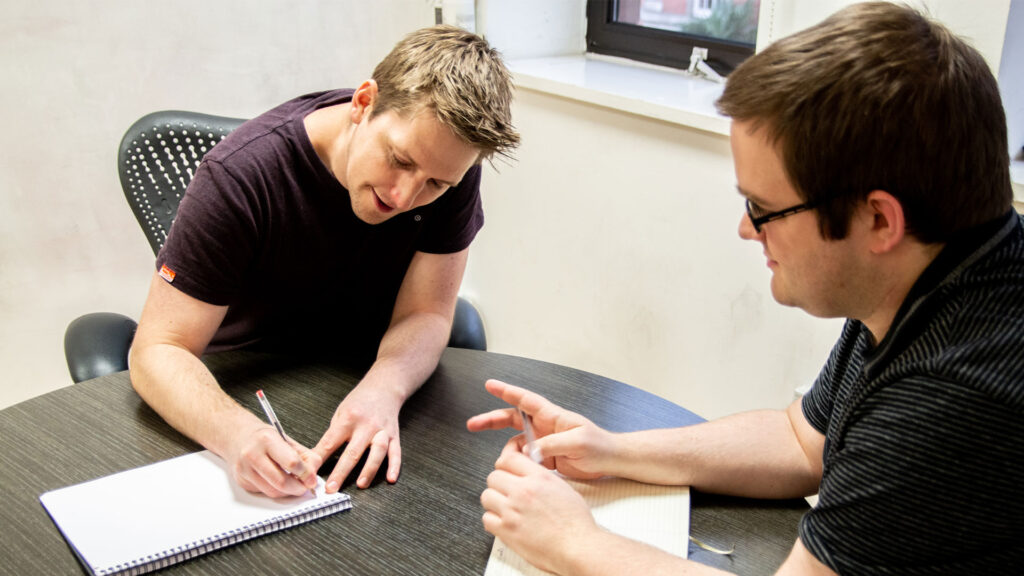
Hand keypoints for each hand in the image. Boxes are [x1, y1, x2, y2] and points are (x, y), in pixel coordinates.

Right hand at [227, 422, 320, 497]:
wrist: (238, 437)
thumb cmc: (264, 438)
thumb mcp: (287, 439)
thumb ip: (305, 456)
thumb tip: (313, 475)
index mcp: (267, 439)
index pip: (291, 462)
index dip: (305, 474)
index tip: (311, 479)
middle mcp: (253, 454)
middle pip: (281, 481)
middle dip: (297, 488)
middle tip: (305, 487)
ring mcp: (245, 469)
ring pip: (272, 491)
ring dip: (287, 492)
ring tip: (293, 485)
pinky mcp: (242, 481)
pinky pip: (264, 492)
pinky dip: (275, 491)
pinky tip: (278, 482)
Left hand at [313, 380, 403, 490]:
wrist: (384, 388)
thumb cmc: (359, 402)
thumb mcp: (340, 412)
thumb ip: (333, 434)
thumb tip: (319, 458)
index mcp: (349, 418)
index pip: (332, 441)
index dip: (321, 458)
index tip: (311, 473)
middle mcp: (366, 425)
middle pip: (353, 451)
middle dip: (342, 471)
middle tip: (332, 488)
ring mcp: (382, 430)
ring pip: (377, 452)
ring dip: (369, 469)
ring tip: (361, 485)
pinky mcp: (394, 435)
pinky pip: (396, 452)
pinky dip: (394, 466)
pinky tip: (390, 478)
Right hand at [467, 379, 614, 479]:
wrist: (610, 461)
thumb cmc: (599, 446)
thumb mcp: (578, 442)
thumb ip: (552, 444)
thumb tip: (530, 451)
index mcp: (552, 416)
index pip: (525, 400)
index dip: (507, 391)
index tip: (490, 385)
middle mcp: (545, 427)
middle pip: (512, 418)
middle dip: (491, 419)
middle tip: (472, 424)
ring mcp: (544, 442)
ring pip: (516, 442)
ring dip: (507, 451)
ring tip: (506, 464)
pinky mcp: (545, 459)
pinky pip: (525, 459)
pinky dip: (518, 465)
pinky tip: (518, 472)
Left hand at [481, 439, 600, 574]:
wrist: (577, 547)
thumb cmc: (575, 522)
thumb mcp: (562, 488)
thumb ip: (541, 477)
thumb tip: (527, 474)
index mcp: (539, 478)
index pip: (508, 459)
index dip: (505, 463)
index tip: (505, 469)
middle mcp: (523, 491)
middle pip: (494, 476)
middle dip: (499, 483)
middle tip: (506, 491)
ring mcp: (512, 510)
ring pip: (486, 496)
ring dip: (494, 501)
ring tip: (505, 508)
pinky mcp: (506, 530)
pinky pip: (486, 518)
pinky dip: (493, 520)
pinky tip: (504, 522)